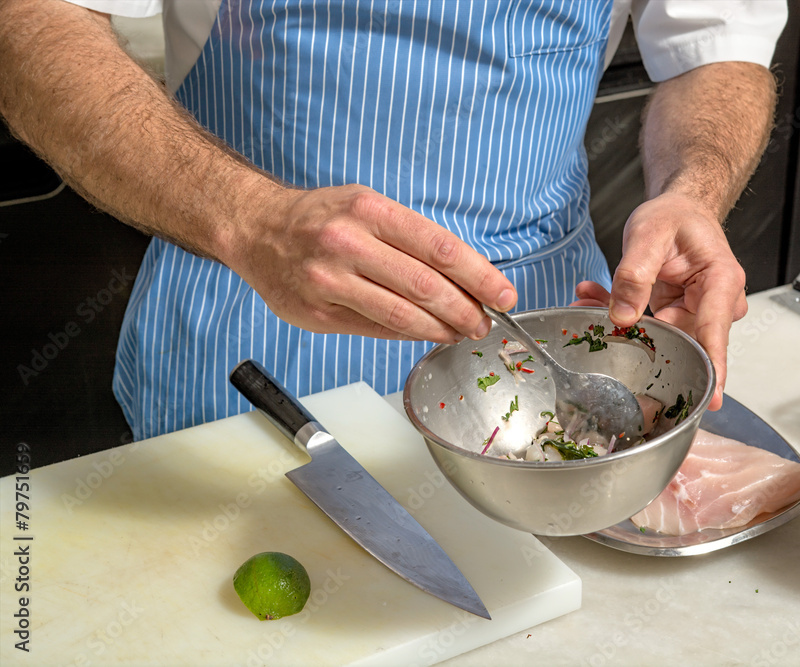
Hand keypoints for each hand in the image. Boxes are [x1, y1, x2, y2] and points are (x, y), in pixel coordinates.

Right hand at [227, 184, 516, 342]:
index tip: (503, 293)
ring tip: (462, 331)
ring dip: (441, 328)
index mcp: (370, 210)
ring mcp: (330, 282)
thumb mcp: (367, 206)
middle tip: (484, 321)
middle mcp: (348, 244)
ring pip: (403, 314)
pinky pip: (376, 329)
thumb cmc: (321, 218)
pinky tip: (425, 333)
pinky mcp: (318, 314)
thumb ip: (411, 240)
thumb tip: (463, 278)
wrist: (256, 229)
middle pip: (426, 286)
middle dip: (466, 309)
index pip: (440, 248)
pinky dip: (408, 334)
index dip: (479, 275)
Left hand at [574, 193, 747, 409]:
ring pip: (661, 337)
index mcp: (721, 281)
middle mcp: (715, 303)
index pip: (715, 331)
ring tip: (594, 298)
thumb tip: (621, 315)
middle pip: (684, 340)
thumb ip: (634, 273)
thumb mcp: (648, 234)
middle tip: (602, 320)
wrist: (679, 211)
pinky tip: (599, 298)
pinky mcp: (678, 318)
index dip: (713, 367)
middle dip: (640, 336)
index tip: (712, 398)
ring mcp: (697, 314)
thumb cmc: (675, 217)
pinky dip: (622, 314)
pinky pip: (650, 329)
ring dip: (624, 321)